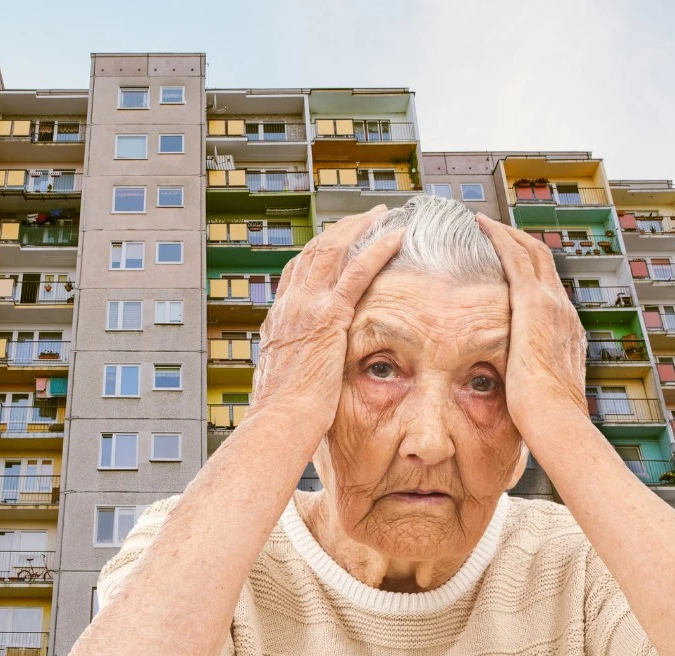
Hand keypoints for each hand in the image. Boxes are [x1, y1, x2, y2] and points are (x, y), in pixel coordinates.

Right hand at [244, 204, 403, 446]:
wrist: (278, 421)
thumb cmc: (283, 415)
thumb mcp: (284, 381)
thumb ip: (295, 366)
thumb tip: (303, 373)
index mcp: (278, 320)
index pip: (296, 273)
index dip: (317, 253)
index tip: (336, 242)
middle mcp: (289, 305)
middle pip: (313, 252)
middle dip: (339, 231)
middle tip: (363, 218)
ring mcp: (306, 307)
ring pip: (333, 251)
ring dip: (359, 229)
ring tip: (381, 215)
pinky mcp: (328, 316)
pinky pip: (357, 272)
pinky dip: (377, 249)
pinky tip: (396, 236)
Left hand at [476, 213, 588, 441]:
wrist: (556, 420)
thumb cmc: (542, 417)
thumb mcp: (536, 388)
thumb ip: (525, 375)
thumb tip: (508, 382)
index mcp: (565, 329)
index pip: (546, 286)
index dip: (527, 267)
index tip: (505, 257)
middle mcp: (562, 310)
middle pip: (542, 260)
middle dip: (518, 240)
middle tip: (491, 227)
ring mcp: (551, 304)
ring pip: (530, 251)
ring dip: (506, 233)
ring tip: (482, 221)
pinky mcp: (533, 303)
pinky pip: (516, 257)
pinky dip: (500, 237)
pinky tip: (480, 225)